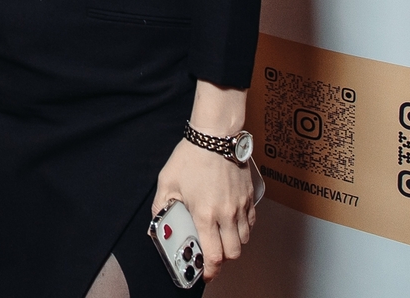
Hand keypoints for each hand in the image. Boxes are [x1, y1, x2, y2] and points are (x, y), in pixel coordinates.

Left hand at [153, 136, 254, 281]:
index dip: (209, 270)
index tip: (204, 273)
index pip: (213, 255)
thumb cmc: (191, 156)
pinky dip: (243, 228)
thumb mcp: (167, 182)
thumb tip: (158, 223)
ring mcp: (241, 206)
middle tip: (211, 254)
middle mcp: (226, 214)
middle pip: (233, 253)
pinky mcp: (250, 197)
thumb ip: (162, 206)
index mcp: (205, 214)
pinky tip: (231, 221)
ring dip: (233, 243)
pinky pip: (251, 222)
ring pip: (244, 239)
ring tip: (220, 236)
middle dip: (222, 259)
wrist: (216, 135)